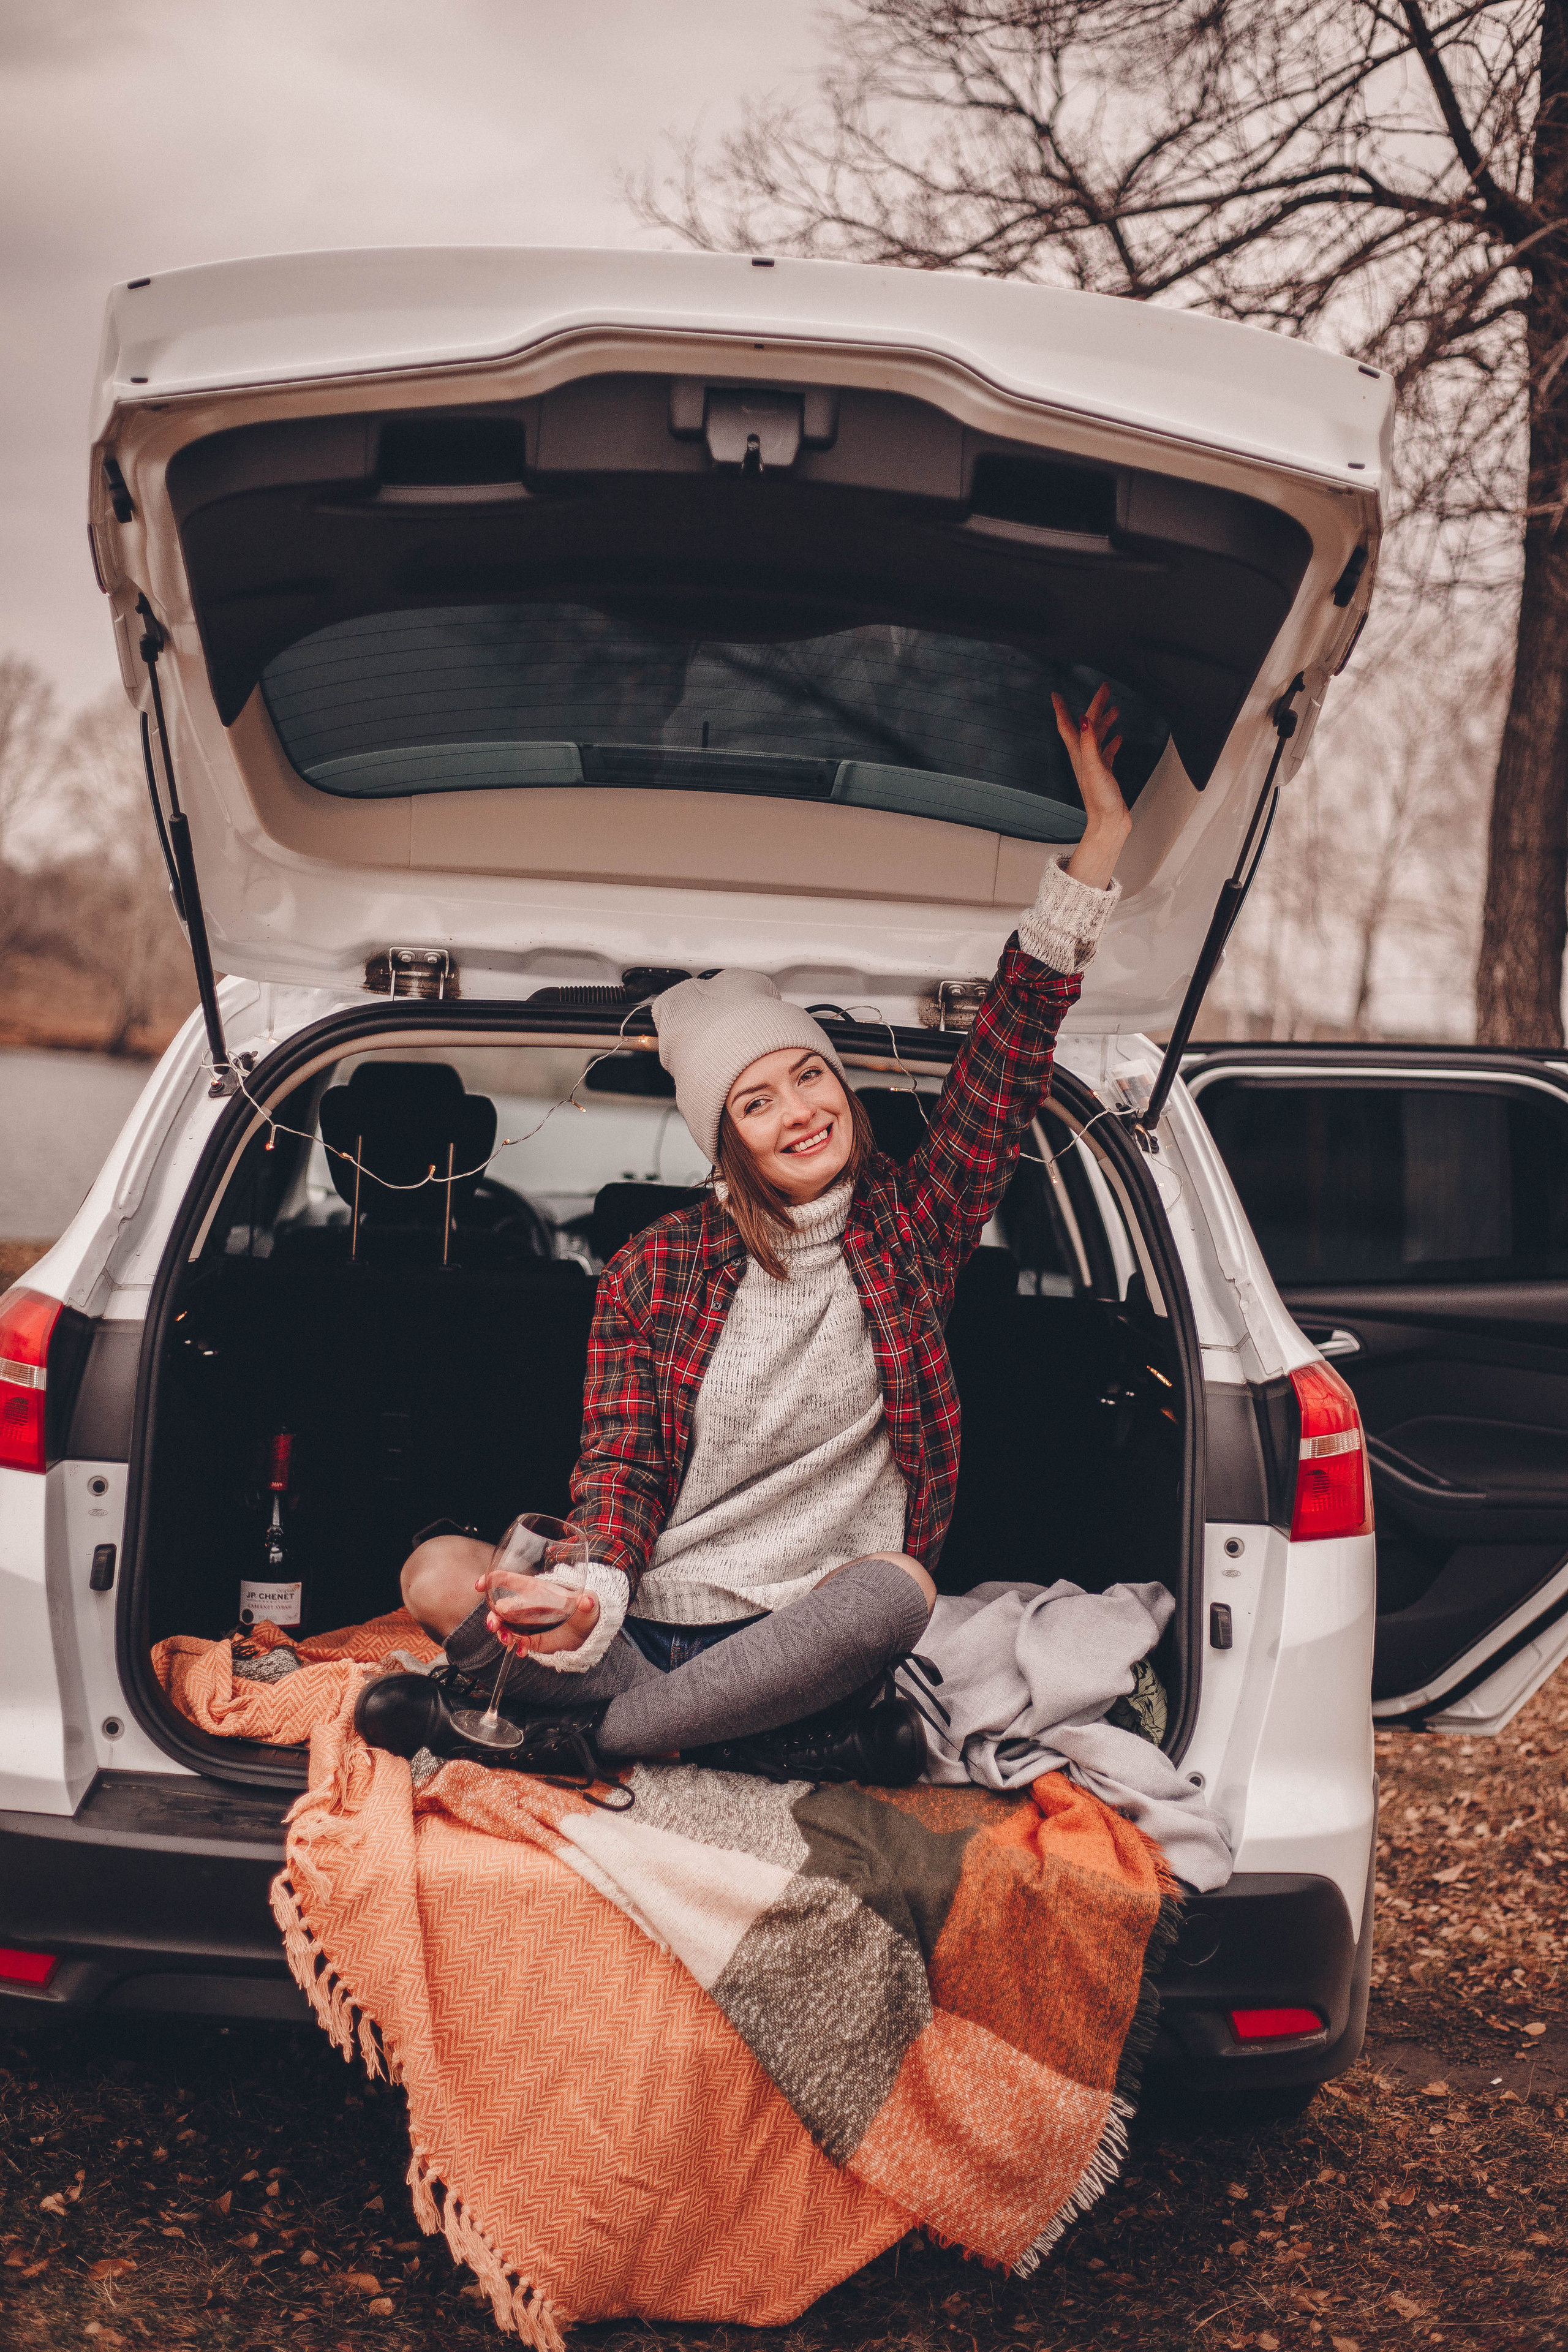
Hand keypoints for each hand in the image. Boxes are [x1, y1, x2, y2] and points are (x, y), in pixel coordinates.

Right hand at [476, 1570, 599, 1655]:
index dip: (491, 1580)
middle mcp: (525, 1605)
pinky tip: (522, 1651)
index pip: (508, 1580)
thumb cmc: (584, 1608)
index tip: (479, 1586)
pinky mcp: (531, 1638)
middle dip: (493, 1616)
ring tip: (508, 1640)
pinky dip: (517, 1647)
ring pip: (505, 1626)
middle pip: (500, 1607)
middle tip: (494, 1625)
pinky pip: (518, 1643)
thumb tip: (587, 1600)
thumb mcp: (587, 1603)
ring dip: (502, 1633)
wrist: (587, 1629)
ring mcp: (526, 1623)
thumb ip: (587, 1602)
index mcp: (534, 1589)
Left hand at [1052, 684, 1130, 890]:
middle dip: (1095, 705)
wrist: (1109, 823)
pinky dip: (1113, 742)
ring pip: (1099, 736)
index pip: (1067, 726)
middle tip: (1104, 688)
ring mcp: (1095, 765)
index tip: (1056, 693)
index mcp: (1079, 754)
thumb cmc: (1100, 800)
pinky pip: (1108, 752)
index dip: (1061, 709)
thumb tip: (1083, 719)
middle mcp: (1084, 758)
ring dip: (1106, 721)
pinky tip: (1120, 737)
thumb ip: (1089, 742)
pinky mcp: (1106, 774)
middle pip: (1087, 725)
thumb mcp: (1094, 767)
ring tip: (1116, 708)